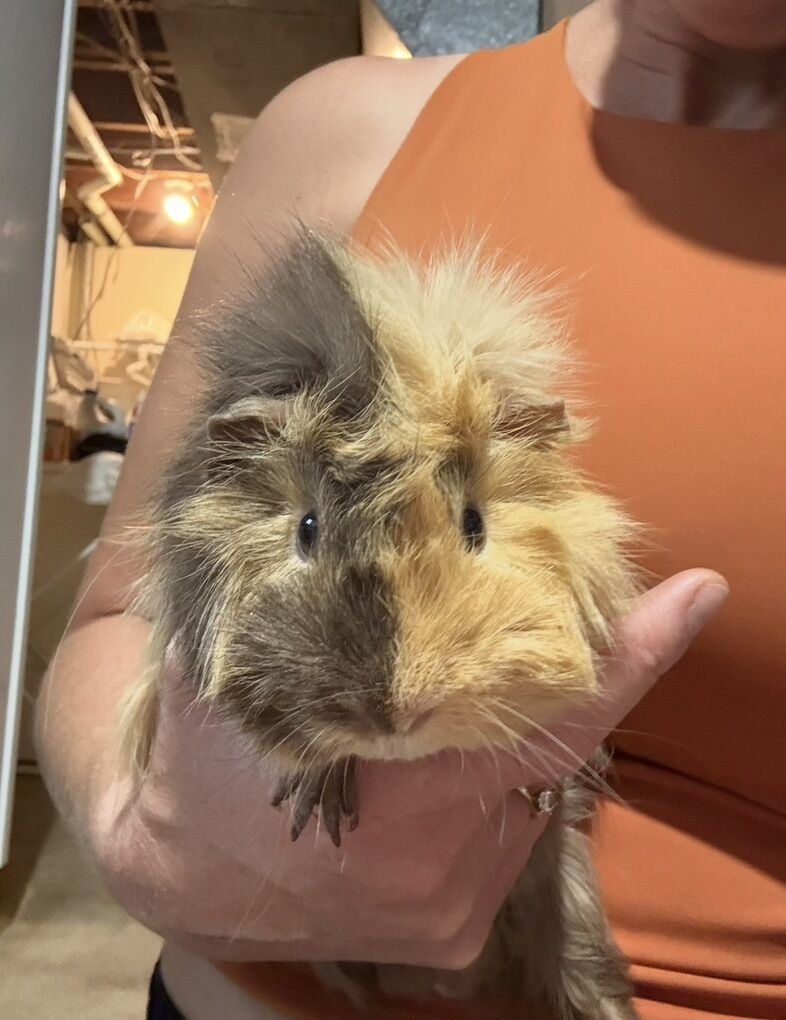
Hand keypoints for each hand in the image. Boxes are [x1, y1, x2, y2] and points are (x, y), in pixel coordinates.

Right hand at [94, 569, 726, 967]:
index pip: (543, 710)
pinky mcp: (455, 929)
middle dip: (527, 683)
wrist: (179, 882)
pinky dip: (479, 790)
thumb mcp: (221, 672)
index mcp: (384, 784)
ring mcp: (452, 901)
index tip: (695, 596)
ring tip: (429, 714)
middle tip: (510, 626)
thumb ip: (279, 607)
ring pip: (519, 791)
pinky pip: (501, 834)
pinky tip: (424, 772)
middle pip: (537, 745)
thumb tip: (323, 518)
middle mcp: (435, 857)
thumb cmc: (199, 766)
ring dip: (492, 742)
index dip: (629, 653)